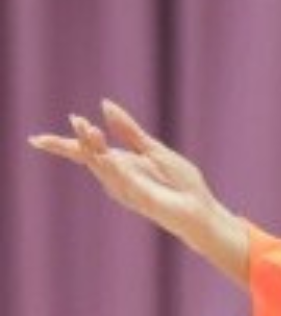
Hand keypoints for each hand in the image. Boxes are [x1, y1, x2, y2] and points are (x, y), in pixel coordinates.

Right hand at [29, 100, 250, 283]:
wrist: (201, 211)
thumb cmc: (181, 184)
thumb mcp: (153, 149)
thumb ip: (129, 130)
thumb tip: (105, 104)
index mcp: (120, 163)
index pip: (86, 151)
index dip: (63, 144)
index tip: (44, 134)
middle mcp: (118, 177)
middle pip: (88, 157)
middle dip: (78, 141)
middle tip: (78, 120)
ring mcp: (126, 189)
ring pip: (101, 166)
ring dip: (94, 147)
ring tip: (89, 126)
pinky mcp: (139, 197)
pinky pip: (121, 180)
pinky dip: (113, 167)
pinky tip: (107, 155)